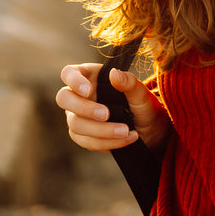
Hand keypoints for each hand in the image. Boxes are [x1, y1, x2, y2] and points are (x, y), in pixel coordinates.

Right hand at [55, 63, 171, 156]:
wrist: (150, 131)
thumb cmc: (143, 106)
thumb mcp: (141, 93)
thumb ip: (129, 83)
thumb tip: (114, 74)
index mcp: (90, 77)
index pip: (69, 73)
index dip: (74, 81)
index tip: (88, 90)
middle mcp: (79, 96)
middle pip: (64, 98)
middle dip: (83, 108)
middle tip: (105, 114)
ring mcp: (78, 116)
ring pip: (75, 124)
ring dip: (101, 130)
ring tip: (125, 131)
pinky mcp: (84, 136)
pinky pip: (86, 141)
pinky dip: (107, 142)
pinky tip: (126, 138)